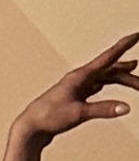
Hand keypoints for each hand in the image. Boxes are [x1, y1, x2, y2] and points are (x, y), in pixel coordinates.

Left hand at [16, 31, 137, 144]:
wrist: (32, 126)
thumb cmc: (51, 117)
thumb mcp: (79, 114)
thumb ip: (103, 110)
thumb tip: (128, 107)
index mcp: (81, 76)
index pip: (108, 57)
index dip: (124, 45)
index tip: (137, 34)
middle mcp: (80, 77)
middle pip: (111, 70)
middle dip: (129, 76)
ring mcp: (78, 85)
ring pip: (106, 77)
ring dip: (122, 79)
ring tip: (138, 84)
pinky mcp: (76, 94)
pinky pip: (98, 84)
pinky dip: (110, 83)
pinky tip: (112, 83)